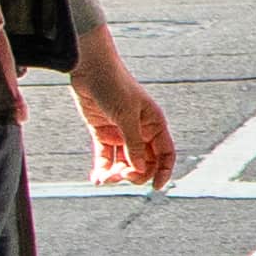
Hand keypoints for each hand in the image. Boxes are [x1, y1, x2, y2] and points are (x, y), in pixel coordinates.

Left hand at [70, 26, 178, 188]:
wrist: (90, 68)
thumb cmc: (114, 85)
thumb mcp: (126, 116)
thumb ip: (133, 144)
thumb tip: (140, 170)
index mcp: (154, 124)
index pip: (165, 153)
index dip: (163, 171)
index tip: (156, 187)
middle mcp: (140, 130)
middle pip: (144, 162)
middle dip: (134, 174)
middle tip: (121, 176)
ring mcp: (121, 132)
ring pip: (124, 162)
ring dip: (116, 173)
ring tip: (104, 178)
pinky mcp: (103, 133)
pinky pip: (106, 156)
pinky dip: (102, 168)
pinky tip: (96, 178)